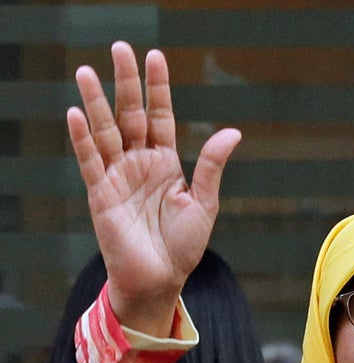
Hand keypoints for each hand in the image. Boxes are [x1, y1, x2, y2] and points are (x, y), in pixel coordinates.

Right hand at [67, 41, 241, 335]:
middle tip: (120, 48)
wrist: (161, 279)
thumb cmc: (183, 245)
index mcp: (166, 163)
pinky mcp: (100, 195)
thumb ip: (211, 166)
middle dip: (125, 84)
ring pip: (106, 132)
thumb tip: (234, 132)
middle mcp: (140, 164)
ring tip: (86, 71)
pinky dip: (82, 139)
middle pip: (130, 116)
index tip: (156, 56)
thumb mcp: (204, 203)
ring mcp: (118, 177)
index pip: (160, 116)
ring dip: (96, 103)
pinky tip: (76, 113)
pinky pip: (90, 162)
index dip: (158, 88)